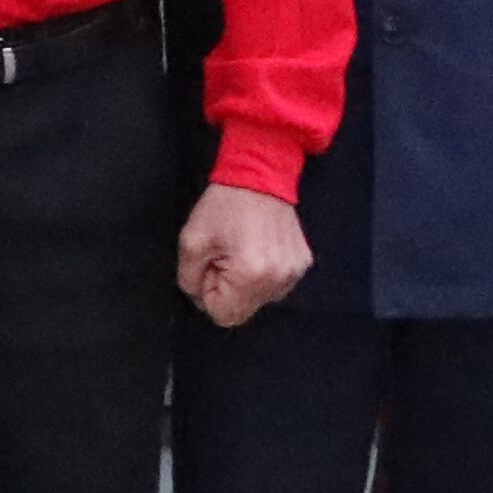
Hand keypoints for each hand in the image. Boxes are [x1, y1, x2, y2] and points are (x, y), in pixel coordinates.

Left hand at [176, 184, 314, 328]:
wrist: (258, 177)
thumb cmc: (222, 206)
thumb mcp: (191, 242)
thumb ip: (190, 280)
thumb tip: (200, 300)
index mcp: (251, 275)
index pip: (224, 315)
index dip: (209, 295)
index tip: (210, 268)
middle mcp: (279, 279)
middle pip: (244, 311)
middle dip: (227, 291)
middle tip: (223, 258)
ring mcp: (295, 272)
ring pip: (260, 300)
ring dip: (245, 284)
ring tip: (240, 251)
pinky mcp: (303, 264)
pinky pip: (276, 286)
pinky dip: (263, 275)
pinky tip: (257, 249)